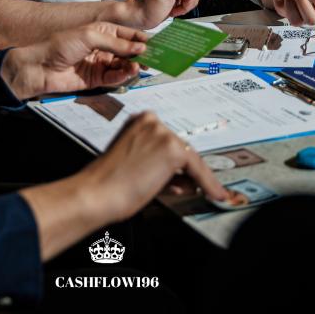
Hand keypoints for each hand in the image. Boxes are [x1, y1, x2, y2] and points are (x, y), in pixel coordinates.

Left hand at [1, 22, 146, 98]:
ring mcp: (100, 63)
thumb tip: (139, 48)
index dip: (141, 39)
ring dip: (133, 65)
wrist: (40, 67)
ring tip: (141, 66)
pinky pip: (115, 77)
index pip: (127, 34)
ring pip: (123, 65)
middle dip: (141, 54)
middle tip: (156, 58)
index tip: (157, 44)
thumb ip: (116, 43)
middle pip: (128, 51)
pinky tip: (130, 72)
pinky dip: (123, 75)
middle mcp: (103, 47)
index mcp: (102, 31)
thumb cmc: (60, 45)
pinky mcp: (96, 79)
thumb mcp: (90, 36)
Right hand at [81, 112, 229, 221]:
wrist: (98, 192)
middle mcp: (152, 121)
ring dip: (191, 179)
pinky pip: (198, 170)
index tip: (193, 174)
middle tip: (188, 189)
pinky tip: (216, 193)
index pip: (168, 142)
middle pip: (180, 148)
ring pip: (189, 160)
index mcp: (139, 120)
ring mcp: (163, 133)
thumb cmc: (109, 183)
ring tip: (181, 194)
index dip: (181, 163)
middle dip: (184, 172)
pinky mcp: (172, 149)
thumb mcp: (137, 165)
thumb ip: (161, 167)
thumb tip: (189, 180)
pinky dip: (209, 183)